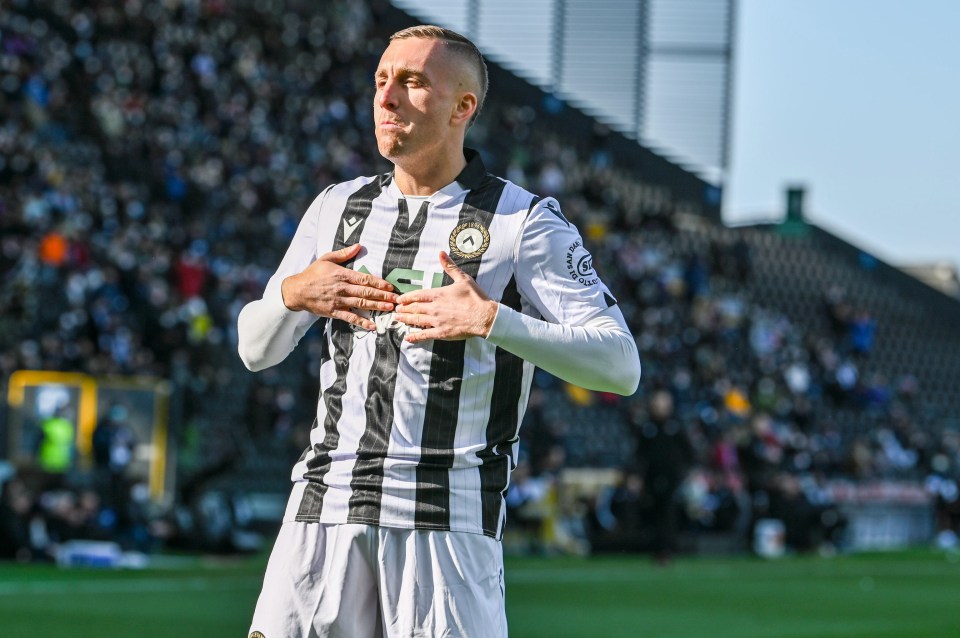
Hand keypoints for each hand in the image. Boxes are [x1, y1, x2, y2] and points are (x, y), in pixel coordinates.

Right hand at [281, 244, 397, 330]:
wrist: (296, 290)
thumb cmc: (312, 273)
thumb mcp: (326, 259)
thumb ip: (343, 254)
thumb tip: (358, 246)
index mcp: (342, 274)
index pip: (364, 279)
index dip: (379, 283)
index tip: (390, 286)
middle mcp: (342, 288)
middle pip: (366, 292)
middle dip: (383, 295)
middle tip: (396, 299)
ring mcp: (339, 301)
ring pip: (361, 304)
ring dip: (377, 306)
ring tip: (389, 309)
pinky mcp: (334, 312)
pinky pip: (350, 318)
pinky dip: (362, 322)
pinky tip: (372, 326)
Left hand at [394, 251, 498, 343]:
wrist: (484, 316)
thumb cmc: (475, 297)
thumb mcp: (463, 279)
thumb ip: (450, 267)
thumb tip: (441, 253)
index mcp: (439, 295)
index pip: (417, 295)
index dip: (407, 297)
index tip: (400, 299)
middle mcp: (435, 308)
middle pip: (414, 308)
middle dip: (404, 309)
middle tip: (396, 309)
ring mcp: (437, 321)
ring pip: (417, 320)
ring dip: (406, 319)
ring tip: (398, 318)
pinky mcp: (442, 333)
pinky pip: (425, 335)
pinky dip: (415, 336)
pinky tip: (408, 338)